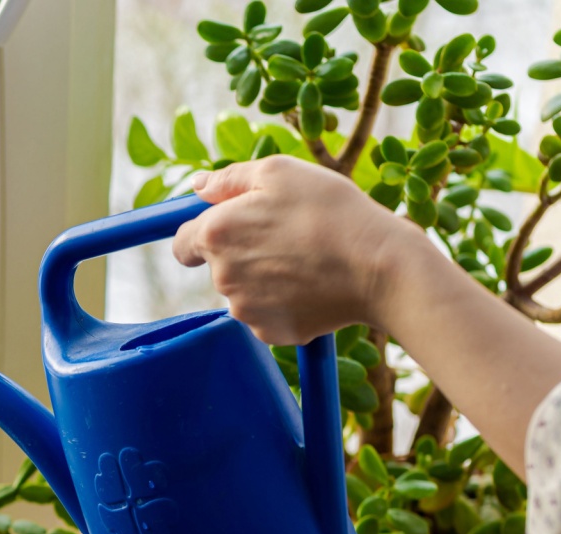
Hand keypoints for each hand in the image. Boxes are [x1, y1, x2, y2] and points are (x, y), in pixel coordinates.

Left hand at [172, 156, 432, 345]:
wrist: (378, 266)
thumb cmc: (330, 210)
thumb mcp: (280, 172)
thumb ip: (229, 179)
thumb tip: (198, 186)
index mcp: (216, 235)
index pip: (182, 244)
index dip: (202, 234)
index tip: (228, 229)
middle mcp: (222, 277)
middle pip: (219, 268)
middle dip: (243, 253)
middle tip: (287, 236)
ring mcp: (246, 311)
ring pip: (245, 293)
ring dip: (264, 278)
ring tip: (306, 259)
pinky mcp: (271, 333)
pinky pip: (268, 315)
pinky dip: (285, 302)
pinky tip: (313, 284)